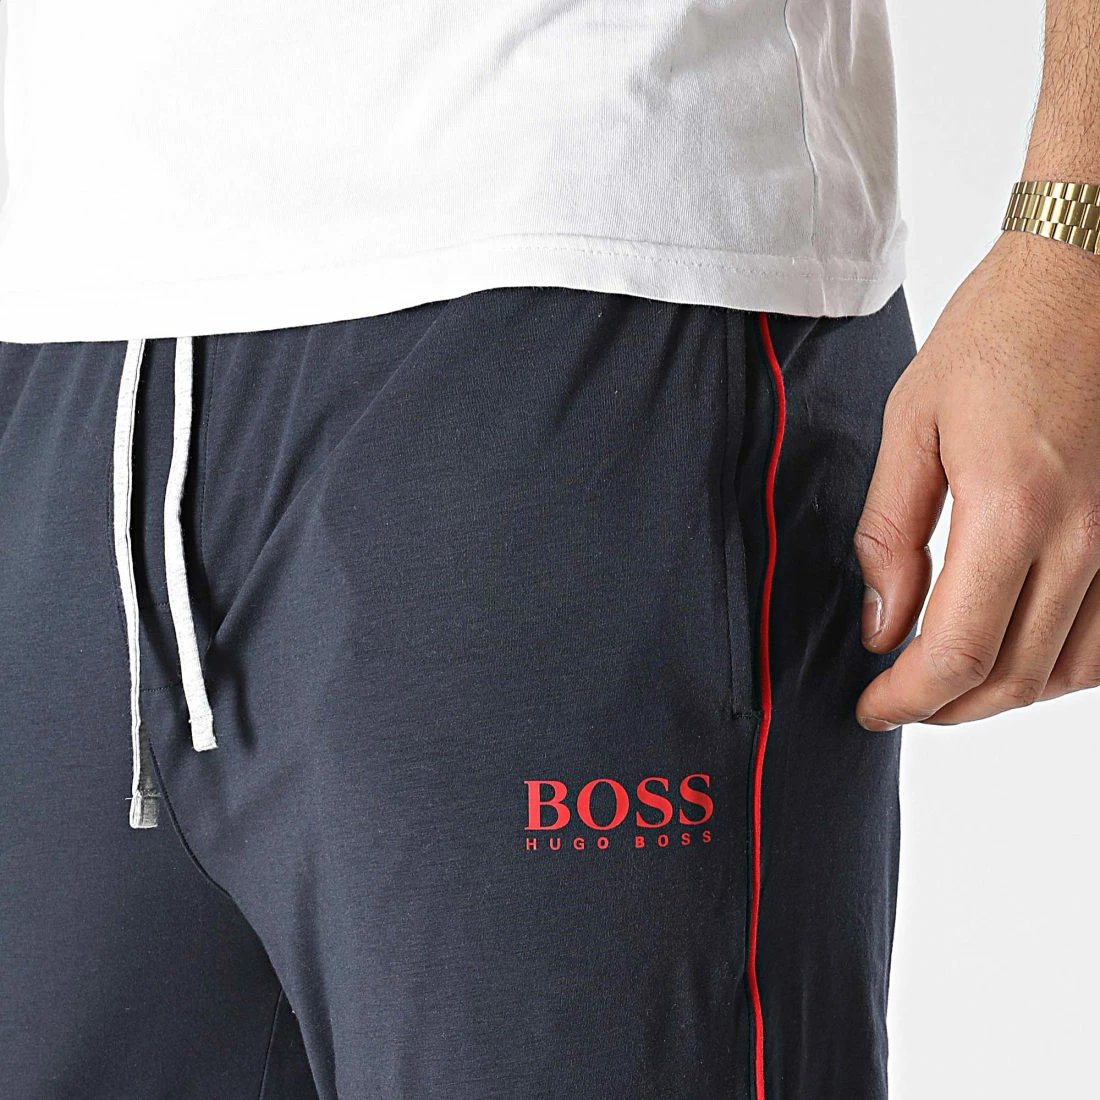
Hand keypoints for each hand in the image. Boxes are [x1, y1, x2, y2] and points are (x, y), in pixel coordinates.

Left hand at [854, 229, 1099, 728]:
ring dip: (1001, 693)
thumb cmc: (994, 337)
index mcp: (1011, 508)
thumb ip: (890, 531)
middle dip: (946, 708)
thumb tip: (883, 623)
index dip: (908, 698)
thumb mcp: (910, 423)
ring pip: (1069, 672)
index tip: (872, 706)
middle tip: (898, 702)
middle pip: (1015, 678)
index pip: (959, 652)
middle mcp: (1085, 537)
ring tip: (946, 682)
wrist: (1088, 278)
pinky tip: (1016, 649)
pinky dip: (1058, 666)